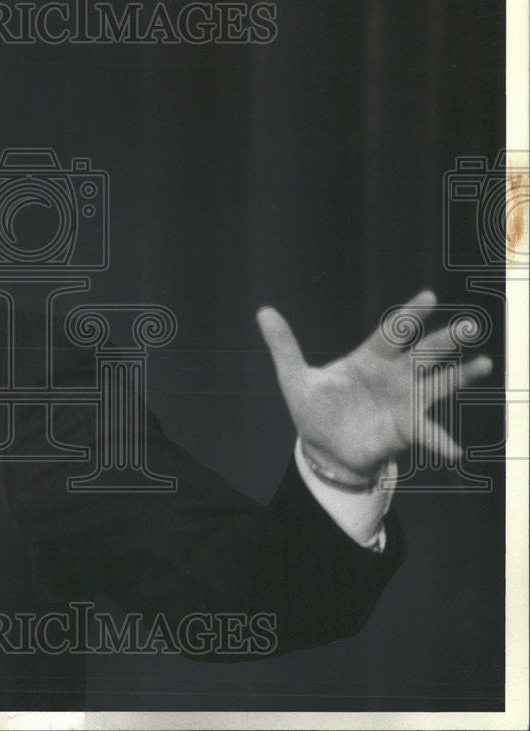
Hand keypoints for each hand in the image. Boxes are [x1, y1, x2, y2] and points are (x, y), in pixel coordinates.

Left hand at [256, 290, 492, 484]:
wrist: (322, 449)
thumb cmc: (314, 409)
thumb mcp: (294, 379)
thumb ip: (284, 346)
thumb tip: (263, 311)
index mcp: (369, 357)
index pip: (392, 332)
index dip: (409, 315)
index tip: (428, 297)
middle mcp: (394, 374)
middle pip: (424, 352)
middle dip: (446, 339)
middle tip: (467, 324)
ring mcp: (405, 400)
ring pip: (438, 383)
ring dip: (461, 375)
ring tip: (484, 364)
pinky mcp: (408, 428)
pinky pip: (429, 432)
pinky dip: (442, 440)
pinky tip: (454, 450)